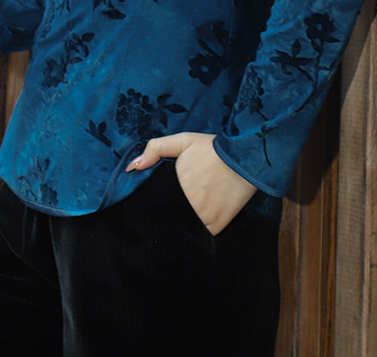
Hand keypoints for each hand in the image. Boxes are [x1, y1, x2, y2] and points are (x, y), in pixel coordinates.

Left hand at [126, 131, 255, 234]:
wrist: (244, 158)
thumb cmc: (212, 149)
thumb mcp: (182, 140)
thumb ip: (155, 149)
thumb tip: (132, 167)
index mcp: (175, 185)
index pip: (154, 203)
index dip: (150, 205)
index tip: (147, 205)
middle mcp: (187, 204)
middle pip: (166, 218)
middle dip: (162, 216)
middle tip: (162, 213)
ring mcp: (202, 218)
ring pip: (181, 229)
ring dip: (177, 225)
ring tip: (177, 218)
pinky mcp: (216, 226)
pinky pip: (199, 236)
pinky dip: (194, 232)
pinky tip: (193, 224)